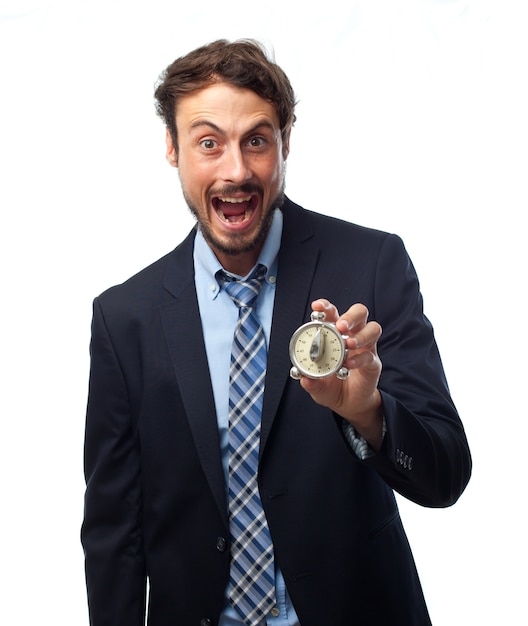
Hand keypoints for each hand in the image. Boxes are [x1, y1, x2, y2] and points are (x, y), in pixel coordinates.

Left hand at [298, 300, 383, 449]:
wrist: (348, 404)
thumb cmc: (331, 387)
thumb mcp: (317, 385)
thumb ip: (310, 381)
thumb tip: (304, 378)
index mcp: (334, 333)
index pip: (333, 313)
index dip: (326, 307)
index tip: (318, 307)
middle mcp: (351, 335)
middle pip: (358, 313)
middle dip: (350, 316)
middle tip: (341, 326)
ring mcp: (364, 348)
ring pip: (372, 328)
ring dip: (360, 335)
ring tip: (349, 344)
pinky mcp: (373, 362)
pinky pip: (370, 355)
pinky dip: (359, 359)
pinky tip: (349, 365)